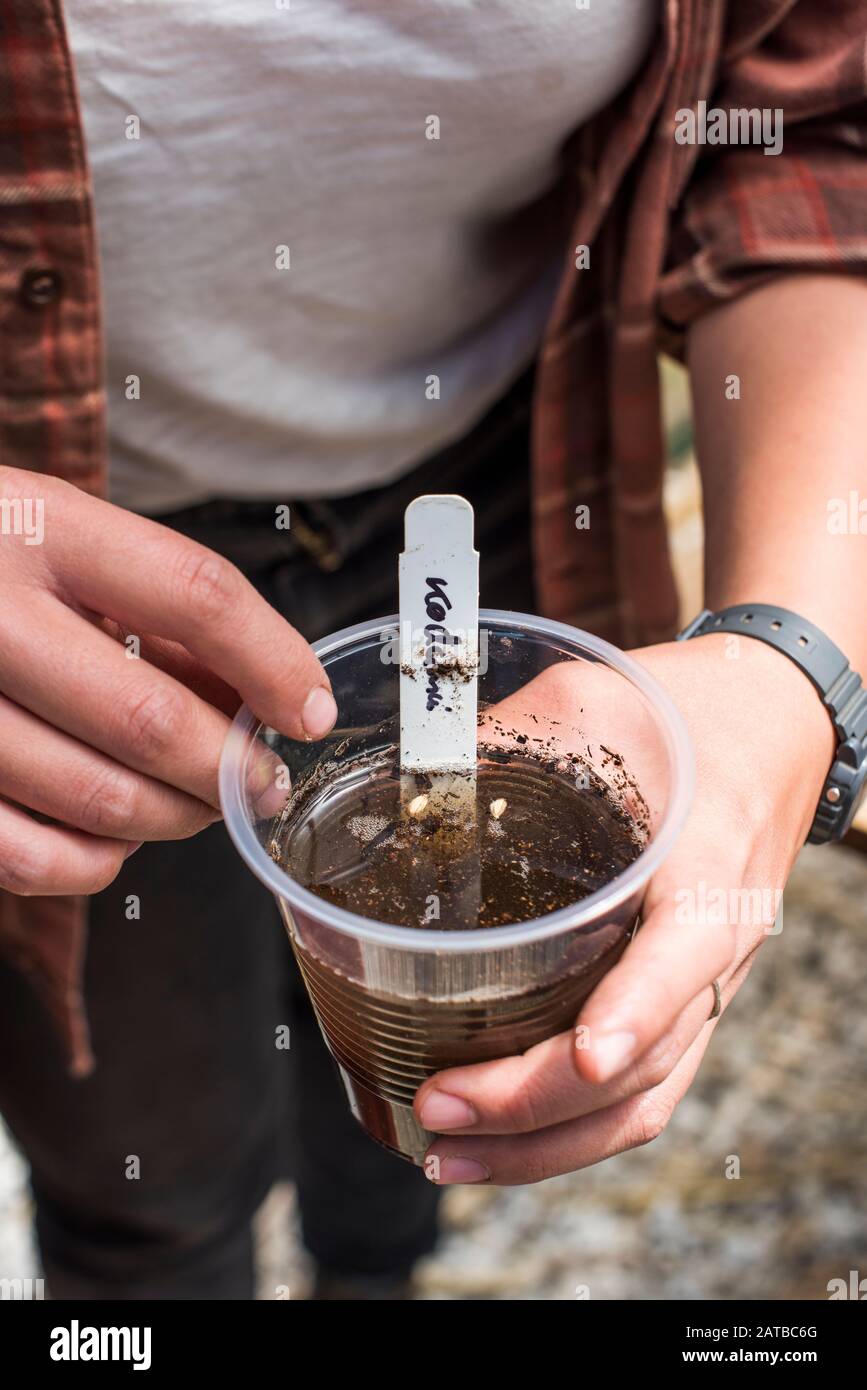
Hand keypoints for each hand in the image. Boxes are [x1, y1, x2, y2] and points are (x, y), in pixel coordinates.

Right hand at [0, 467, 335, 895]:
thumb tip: (269, 697)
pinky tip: (113, 838)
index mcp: (41, 528)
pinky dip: (92, 863)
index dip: (274, 664)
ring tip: (196, 804)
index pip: (197, 595)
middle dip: (229, 769)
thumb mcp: (67, 536)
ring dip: (172, 817)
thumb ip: (160, 609)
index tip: (311, 712)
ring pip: (95, 798)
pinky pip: (26, 857)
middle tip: (260, 784)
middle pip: (149, 719)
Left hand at [415, 633, 834, 1184]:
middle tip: (439, 1106)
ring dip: (548, 1146)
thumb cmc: (684, 711)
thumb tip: (393, 786)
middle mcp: (717, 946)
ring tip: (448, 1153)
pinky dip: (575, 1129)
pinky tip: (503, 1136)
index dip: (634, 1014)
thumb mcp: (593, 697)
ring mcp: (708, 985)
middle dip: (539, 1102)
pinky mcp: (686, 1001)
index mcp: (706, 867)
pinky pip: (646, 1089)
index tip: (583, 1055)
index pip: (682, 959)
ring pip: (647, 1100)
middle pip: (646, 1061)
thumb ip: (503, 739)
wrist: (772, 722)